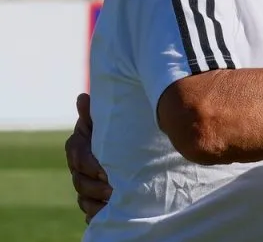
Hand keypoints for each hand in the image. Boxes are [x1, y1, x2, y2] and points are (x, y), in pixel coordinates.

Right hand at [65, 93, 110, 222]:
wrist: (138, 150)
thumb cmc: (122, 131)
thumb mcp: (111, 121)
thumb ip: (95, 113)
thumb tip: (81, 97)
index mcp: (81, 146)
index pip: (76, 154)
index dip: (88, 162)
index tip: (104, 168)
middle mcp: (80, 168)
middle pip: (79, 180)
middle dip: (96, 185)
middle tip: (114, 187)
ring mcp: (87, 186)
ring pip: (84, 198)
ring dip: (98, 200)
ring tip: (116, 199)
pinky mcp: (96, 202)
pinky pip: (91, 213)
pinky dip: (99, 213)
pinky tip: (111, 212)